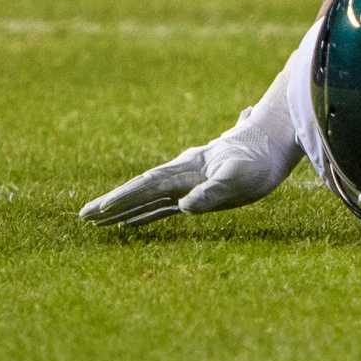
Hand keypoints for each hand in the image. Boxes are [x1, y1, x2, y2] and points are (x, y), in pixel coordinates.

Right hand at [79, 103, 299, 226]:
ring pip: (150, 198)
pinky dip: (147, 212)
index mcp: (187, 169)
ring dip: (126, 209)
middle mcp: (184, 174)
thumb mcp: (239, 179)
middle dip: (114, 204)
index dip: (121, 199)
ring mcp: (191, 181)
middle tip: (83, 217)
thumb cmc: (260, 160)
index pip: (146, 185)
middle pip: (141, 190)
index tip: (96, 211)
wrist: (277, 138)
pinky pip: (165, 205)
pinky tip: (135, 221)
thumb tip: (184, 207)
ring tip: (99, 221)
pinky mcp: (202, 191)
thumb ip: (212, 192)